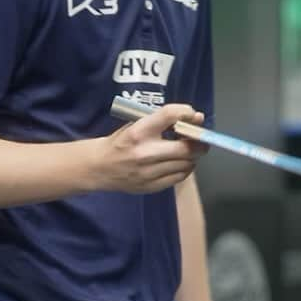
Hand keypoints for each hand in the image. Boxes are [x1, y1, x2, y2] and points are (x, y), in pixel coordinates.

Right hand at [94, 104, 208, 194]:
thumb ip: (164, 120)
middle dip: (199, 142)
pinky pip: (179, 177)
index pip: (169, 115)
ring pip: (186, 164)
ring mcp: (148, 172)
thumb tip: (197, 117)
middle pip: (186, 147)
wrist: (100, 166)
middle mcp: (145, 152)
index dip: (187, 114)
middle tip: (200, 139)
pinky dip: (185, 168)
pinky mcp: (151, 186)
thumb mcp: (136, 124)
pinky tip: (180, 162)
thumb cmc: (122, 141)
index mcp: (139, 131)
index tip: (193, 116)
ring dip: (192, 156)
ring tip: (188, 150)